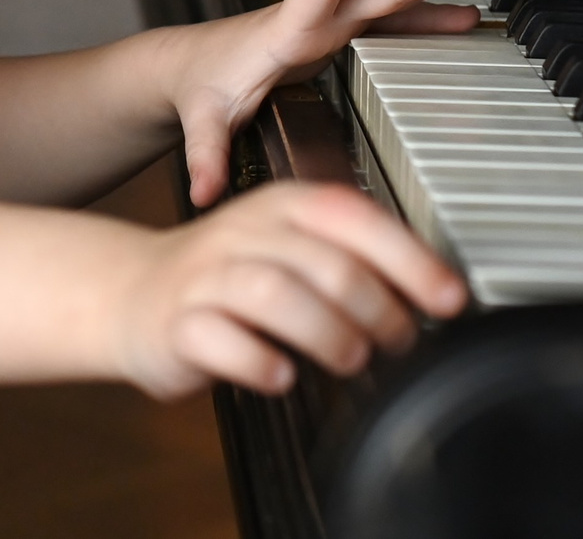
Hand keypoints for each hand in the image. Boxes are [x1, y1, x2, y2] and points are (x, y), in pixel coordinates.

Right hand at [113, 180, 466, 397]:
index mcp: (280, 207)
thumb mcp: (289, 248)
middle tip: (396, 340)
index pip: (352, 216)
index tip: (448, 298)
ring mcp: (206, 276)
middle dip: (377, 309)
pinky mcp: (178, 323)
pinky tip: (281, 375)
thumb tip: (435, 291)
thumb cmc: (229, 277)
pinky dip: (259, 360)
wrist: (134, 292)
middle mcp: (243, 233)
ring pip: (274, 292)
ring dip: (328, 333)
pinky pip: (219, 338)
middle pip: (324, 262)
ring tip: (350, 358)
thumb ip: (353, 260)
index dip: (409, 258)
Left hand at [171, 0, 503, 207]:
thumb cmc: (199, 86)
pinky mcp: (339, 32)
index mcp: (283, 31)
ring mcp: (330, 21)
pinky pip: (391, 19)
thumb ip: (205, 156)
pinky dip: (427, 17)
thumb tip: (202, 193)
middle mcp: (313, 18)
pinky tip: (463, 18)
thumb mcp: (201, 121)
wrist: (193, 64)